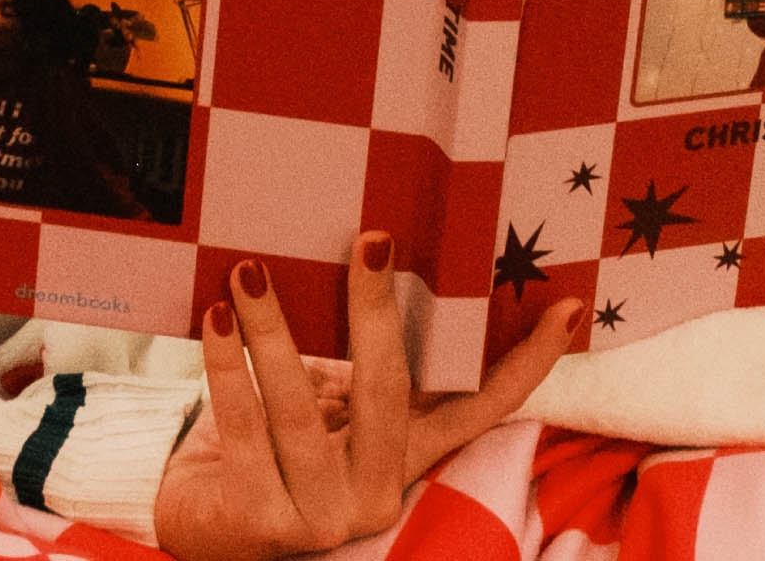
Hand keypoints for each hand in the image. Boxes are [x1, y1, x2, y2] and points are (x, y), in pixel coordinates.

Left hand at [152, 236, 570, 560]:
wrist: (199, 524)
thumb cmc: (267, 447)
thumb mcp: (324, 407)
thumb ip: (352, 366)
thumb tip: (370, 261)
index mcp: (403, 460)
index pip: (477, 412)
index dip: (523, 366)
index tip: (565, 309)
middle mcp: (375, 493)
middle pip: (389, 395)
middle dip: (377, 314)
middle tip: (372, 240)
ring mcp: (322, 514)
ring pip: (300, 411)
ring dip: (273, 333)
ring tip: (250, 271)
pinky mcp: (263, 520)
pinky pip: (244, 429)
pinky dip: (226, 369)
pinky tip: (214, 320)